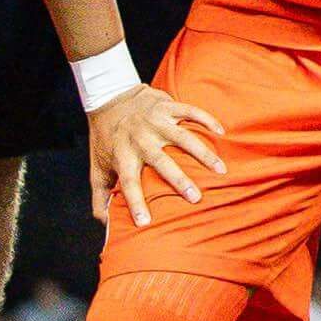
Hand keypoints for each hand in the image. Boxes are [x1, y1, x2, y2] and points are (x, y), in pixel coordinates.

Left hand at [91, 84, 226, 229]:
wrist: (109, 97)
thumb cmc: (107, 138)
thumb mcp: (98, 166)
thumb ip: (100, 195)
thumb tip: (102, 222)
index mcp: (122, 155)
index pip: (128, 182)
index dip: (135, 202)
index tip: (144, 222)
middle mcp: (140, 138)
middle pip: (161, 161)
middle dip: (178, 179)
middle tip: (196, 198)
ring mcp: (155, 121)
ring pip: (182, 137)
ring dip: (203, 153)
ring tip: (221, 170)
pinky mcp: (166, 107)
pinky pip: (190, 111)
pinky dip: (207, 120)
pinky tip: (221, 134)